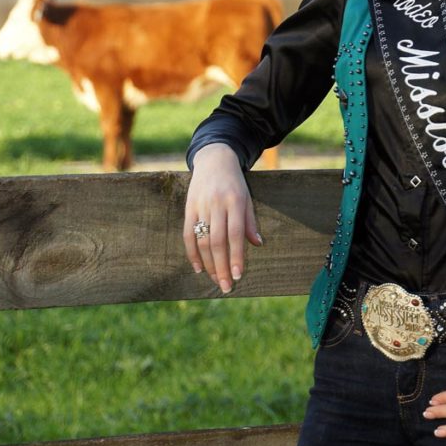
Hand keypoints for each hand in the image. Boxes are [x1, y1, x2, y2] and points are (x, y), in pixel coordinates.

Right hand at [183, 144, 262, 292]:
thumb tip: (258, 244)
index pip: (236, 233)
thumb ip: (250, 221)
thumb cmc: (235, 182)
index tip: (238, 275)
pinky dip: (192, 253)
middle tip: (227, 286)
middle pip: (218, 241)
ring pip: (202, 240)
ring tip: (216, 280)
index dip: (236, 256)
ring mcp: (201, 205)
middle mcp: (217, 204)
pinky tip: (198, 268)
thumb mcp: (247, 197)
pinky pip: (187, 234)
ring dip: (209, 264)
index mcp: (235, 201)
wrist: (214, 159)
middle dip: (222, 266)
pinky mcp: (188, 207)